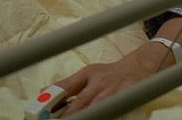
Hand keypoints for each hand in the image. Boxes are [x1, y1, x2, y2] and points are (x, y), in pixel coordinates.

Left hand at [52, 42, 169, 116]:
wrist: (137, 67)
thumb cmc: (108, 74)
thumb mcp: (86, 74)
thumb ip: (67, 84)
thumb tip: (44, 92)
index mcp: (86, 75)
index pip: (67, 87)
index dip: (55, 99)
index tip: (45, 110)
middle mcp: (99, 82)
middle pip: (82, 101)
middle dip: (71, 114)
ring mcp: (114, 91)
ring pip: (99, 106)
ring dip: (89, 115)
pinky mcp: (129, 97)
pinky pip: (118, 109)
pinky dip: (111, 115)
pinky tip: (106, 117)